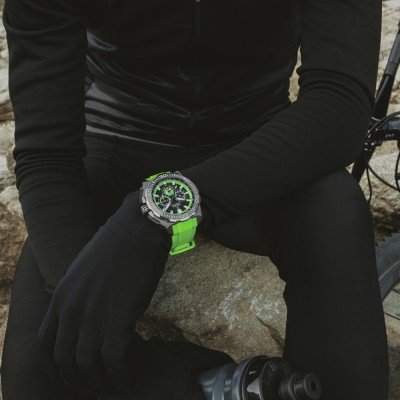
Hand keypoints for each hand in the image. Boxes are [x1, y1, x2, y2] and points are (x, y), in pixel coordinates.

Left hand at [36, 190, 170, 397]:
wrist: (137, 230)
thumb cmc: (116, 247)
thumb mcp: (83, 271)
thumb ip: (77, 297)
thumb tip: (86, 319)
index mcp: (60, 297)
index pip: (45, 346)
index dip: (55, 368)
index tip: (69, 376)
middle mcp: (71, 309)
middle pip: (63, 361)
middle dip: (76, 381)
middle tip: (91, 388)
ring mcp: (92, 315)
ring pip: (87, 366)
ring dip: (100, 382)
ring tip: (112, 387)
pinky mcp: (118, 318)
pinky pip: (114, 361)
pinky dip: (120, 375)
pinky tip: (128, 378)